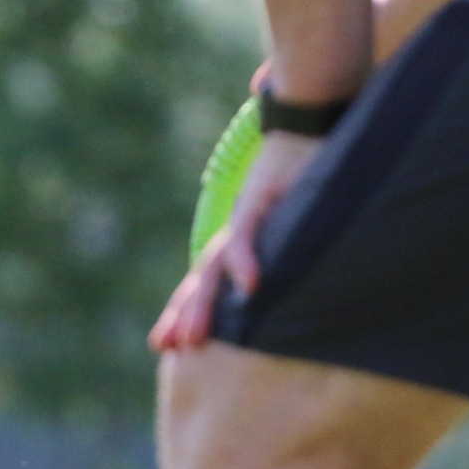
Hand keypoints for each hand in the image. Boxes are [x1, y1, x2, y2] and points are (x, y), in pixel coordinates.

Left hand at [148, 131, 322, 353]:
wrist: (305, 118)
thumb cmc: (303, 171)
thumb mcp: (289, 221)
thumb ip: (279, 251)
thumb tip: (274, 285)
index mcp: (238, 240)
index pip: (203, 282)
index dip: (183, 312)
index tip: (163, 346)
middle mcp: (235, 232)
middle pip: (202, 282)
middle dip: (186, 316)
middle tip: (171, 349)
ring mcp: (245, 217)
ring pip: (216, 268)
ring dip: (205, 303)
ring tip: (195, 337)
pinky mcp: (259, 200)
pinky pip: (249, 235)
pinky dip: (247, 260)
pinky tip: (247, 288)